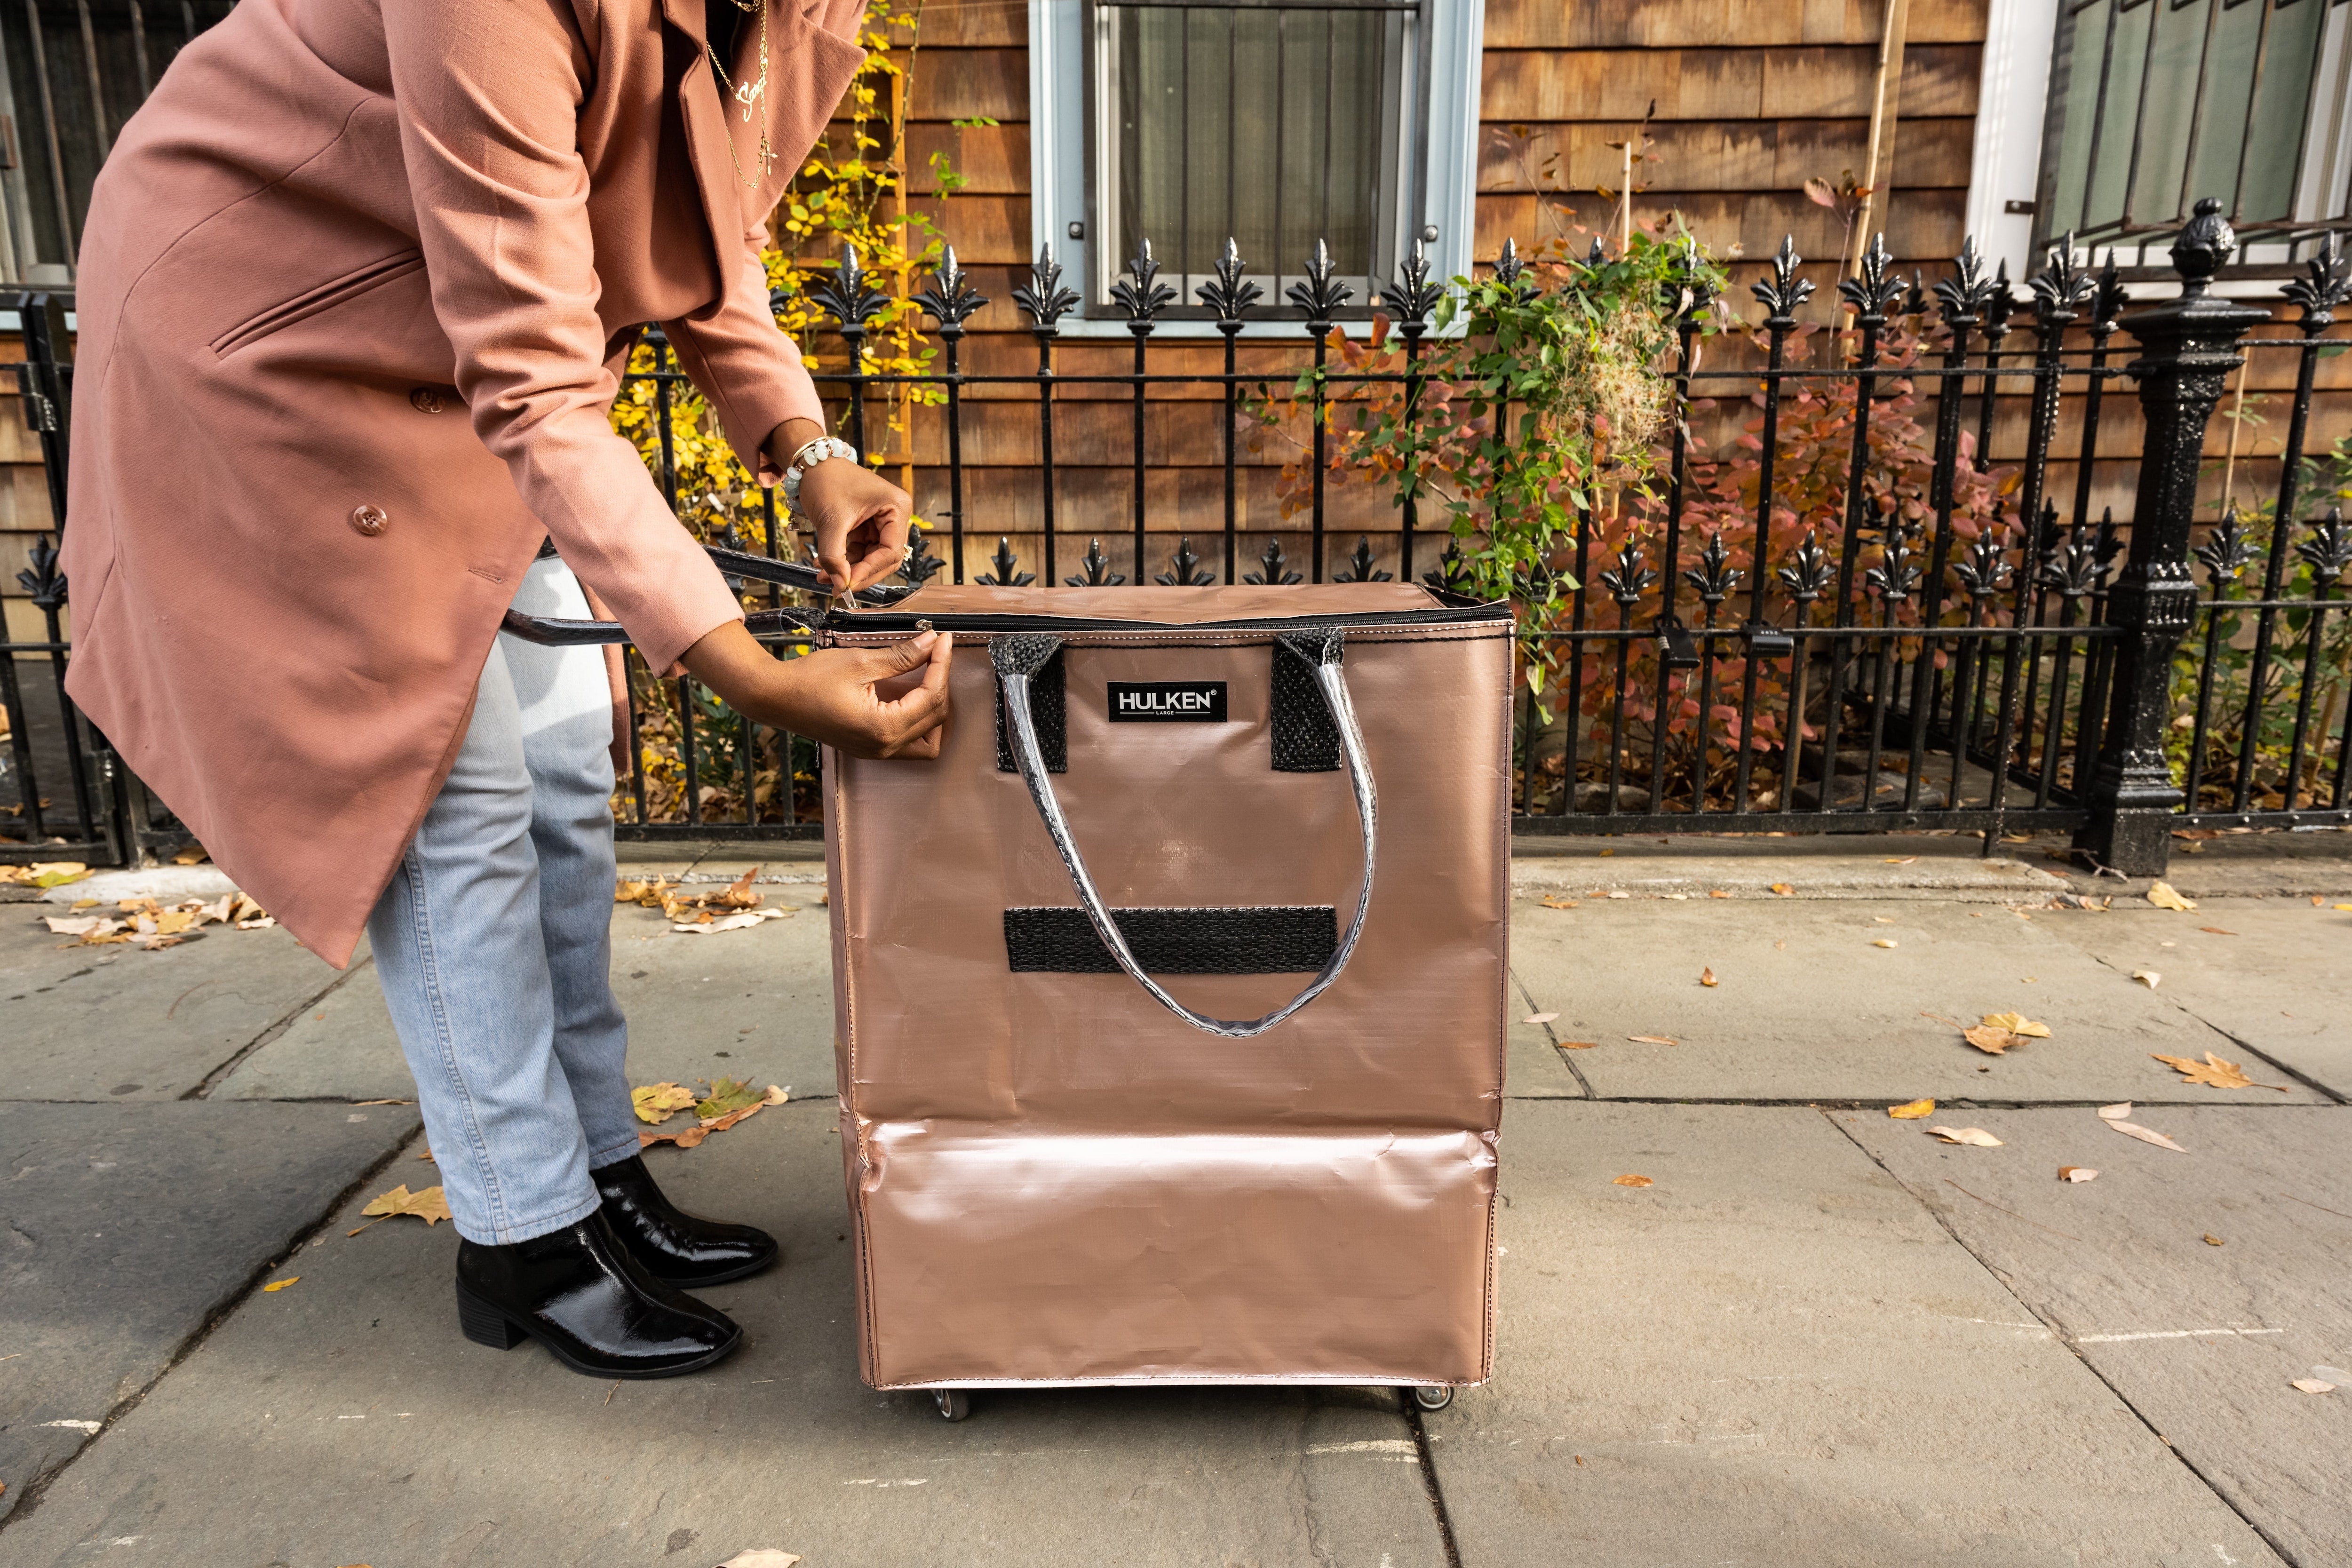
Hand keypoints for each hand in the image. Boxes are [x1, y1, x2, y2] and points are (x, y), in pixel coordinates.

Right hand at [681, 622, 950, 759]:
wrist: (775, 697)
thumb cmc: (810, 680)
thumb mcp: (860, 661)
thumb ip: (902, 655)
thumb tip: (932, 642)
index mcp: (883, 728)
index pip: (931, 697)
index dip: (941, 665)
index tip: (942, 640)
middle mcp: (884, 747)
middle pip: (935, 718)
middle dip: (940, 681)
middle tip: (935, 651)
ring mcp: (877, 752)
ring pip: (927, 735)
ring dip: (933, 705)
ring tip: (927, 673)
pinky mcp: (870, 747)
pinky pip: (908, 739)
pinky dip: (917, 716)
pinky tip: (911, 690)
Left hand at [770, 418, 912, 593]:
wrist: (810, 463)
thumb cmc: (825, 480)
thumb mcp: (831, 520)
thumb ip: (834, 555)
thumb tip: (840, 585)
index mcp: (897, 507)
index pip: (890, 551)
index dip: (869, 571)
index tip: (847, 584)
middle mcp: (894, 515)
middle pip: (884, 558)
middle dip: (859, 573)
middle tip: (837, 588)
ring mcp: (881, 522)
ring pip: (871, 558)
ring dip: (848, 570)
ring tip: (824, 577)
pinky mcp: (867, 527)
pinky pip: (860, 551)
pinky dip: (843, 561)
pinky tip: (825, 567)